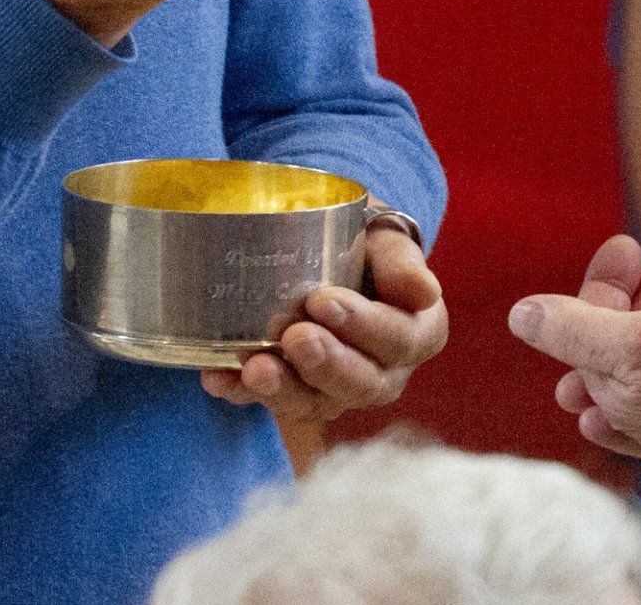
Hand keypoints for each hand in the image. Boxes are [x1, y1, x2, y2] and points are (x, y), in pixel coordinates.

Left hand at [198, 225, 447, 422]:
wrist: (331, 249)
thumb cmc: (365, 240)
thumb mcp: (386, 237)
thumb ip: (400, 261)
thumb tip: (424, 292)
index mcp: (418, 330)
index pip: (400, 339)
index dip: (364, 326)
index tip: (323, 301)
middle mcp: (385, 371)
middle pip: (361, 383)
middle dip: (325, 364)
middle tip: (293, 337)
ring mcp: (340, 390)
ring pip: (316, 403)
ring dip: (283, 389)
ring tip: (253, 368)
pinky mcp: (300, 395)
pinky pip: (272, 401)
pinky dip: (241, 391)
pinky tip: (217, 377)